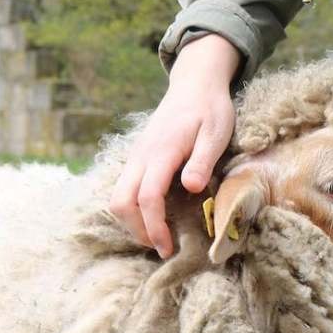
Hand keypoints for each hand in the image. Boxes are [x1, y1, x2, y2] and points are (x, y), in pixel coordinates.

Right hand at [109, 34, 240, 257]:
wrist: (195, 84)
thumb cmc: (210, 109)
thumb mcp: (216, 132)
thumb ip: (202, 160)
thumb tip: (192, 188)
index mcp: (161, 152)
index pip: (147, 198)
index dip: (154, 227)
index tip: (167, 248)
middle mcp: (141, 156)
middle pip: (120, 202)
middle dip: (137, 230)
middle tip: (162, 246)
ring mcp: (135, 156)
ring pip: (117, 196)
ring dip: (131, 220)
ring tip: (158, 234)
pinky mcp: (137, 157)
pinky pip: (123, 187)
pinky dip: (132, 207)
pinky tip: (154, 214)